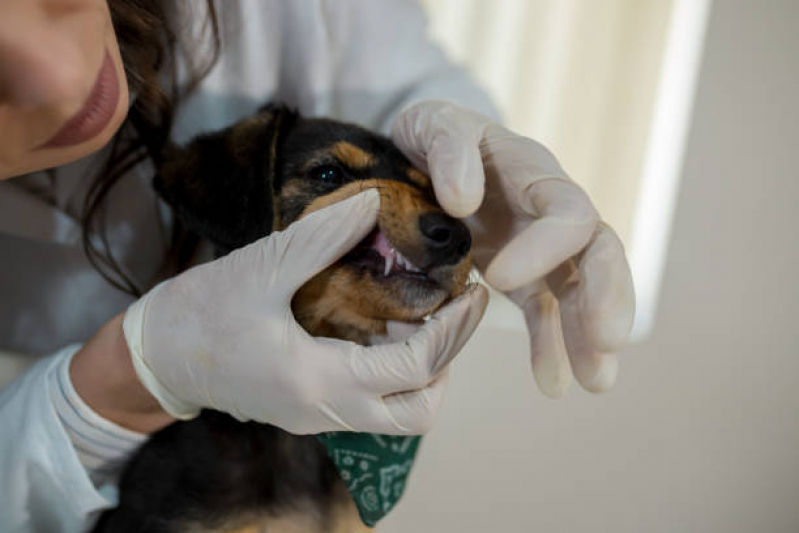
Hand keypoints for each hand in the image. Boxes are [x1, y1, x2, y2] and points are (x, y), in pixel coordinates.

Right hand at [123, 190, 487, 433]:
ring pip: (398, 414)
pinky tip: (388, 324)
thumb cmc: (200, 313)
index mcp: (319, 380)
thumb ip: (322, 237)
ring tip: (424, 314)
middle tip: (453, 311)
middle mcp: (327, 411)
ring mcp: (319, 416)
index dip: (454, 330)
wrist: (155, 358)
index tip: (473, 293)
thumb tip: (375, 202)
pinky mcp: (310, 409)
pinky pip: (372, 403)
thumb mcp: (262, 267)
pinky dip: (394, 371)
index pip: (414, 367)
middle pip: (419, 411)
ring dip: (424, 371)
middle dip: (448, 362)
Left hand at [392, 101, 634, 396]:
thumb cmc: (427, 134)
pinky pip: (546, 311)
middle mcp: (547, 209)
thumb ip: (448, 147)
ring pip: (581, 289)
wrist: (421, 151)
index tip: (500, 279)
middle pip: (599, 251)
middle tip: (606, 342)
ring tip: (596, 383)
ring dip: (590, 335)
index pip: (567, 211)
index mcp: (531, 171)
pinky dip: (551, 346)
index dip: (547, 247)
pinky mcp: (522, 272)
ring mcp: (538, 244)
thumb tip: (465, 200)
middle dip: (606, 296)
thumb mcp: (429, 123)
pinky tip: (552, 383)